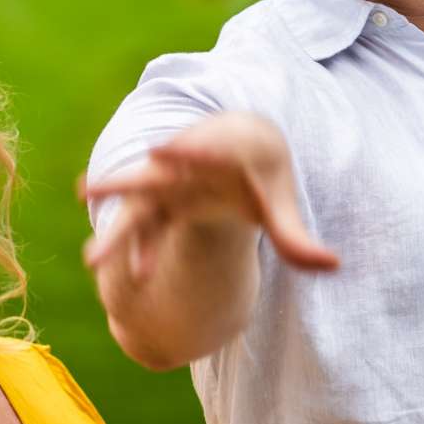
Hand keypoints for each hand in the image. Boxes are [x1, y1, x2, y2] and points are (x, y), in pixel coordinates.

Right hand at [80, 113, 338, 283]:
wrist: (242, 147)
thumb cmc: (263, 169)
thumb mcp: (281, 198)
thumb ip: (296, 236)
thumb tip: (334, 266)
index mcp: (216, 152)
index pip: (198, 149)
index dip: (182, 150)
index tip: (161, 150)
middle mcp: (182, 167)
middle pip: (150, 176)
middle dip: (122, 185)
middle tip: (89, 191)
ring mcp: (166, 187)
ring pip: (136, 207)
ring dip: (116, 229)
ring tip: (90, 258)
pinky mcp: (161, 206)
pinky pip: (146, 228)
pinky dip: (139, 248)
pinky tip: (126, 275)